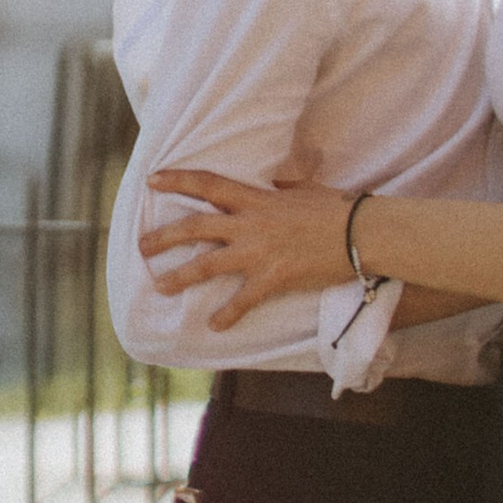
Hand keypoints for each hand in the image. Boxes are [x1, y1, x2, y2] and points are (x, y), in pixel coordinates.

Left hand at [141, 169, 351, 329]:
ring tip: (159, 285)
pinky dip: (226, 315)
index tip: (152, 180)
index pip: (208, 184)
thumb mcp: (304, 188)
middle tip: (141, 245)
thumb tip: (274, 176)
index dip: (178, 180)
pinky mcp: (272, 279)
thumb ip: (281, 184)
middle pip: (196, 226)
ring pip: (207, 264)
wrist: (360, 232)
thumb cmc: (336, 207)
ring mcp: (259, 253)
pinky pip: (241, 301)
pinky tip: (213, 326)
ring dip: (179, 276)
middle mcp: (250, 224)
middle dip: (164, 236)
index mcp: (257, 198)